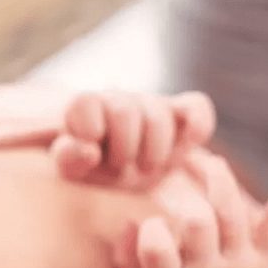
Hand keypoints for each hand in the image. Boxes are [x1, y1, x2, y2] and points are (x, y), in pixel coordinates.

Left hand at [51, 91, 214, 189]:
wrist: (122, 168)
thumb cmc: (94, 167)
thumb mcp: (73, 169)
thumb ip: (70, 158)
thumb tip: (90, 150)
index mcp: (86, 107)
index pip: (84, 103)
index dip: (89, 129)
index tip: (92, 154)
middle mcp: (119, 98)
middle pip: (124, 112)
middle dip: (122, 149)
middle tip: (120, 167)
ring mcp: (151, 103)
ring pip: (158, 115)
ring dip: (153, 151)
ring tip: (145, 167)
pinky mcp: (182, 113)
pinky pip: (196, 106)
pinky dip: (197, 124)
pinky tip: (188, 143)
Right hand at [112, 153, 267, 267]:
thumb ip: (127, 256)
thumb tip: (129, 220)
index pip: (156, 247)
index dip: (151, 229)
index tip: (153, 226)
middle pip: (198, 223)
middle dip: (186, 199)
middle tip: (180, 190)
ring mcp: (240, 266)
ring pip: (231, 213)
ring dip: (219, 180)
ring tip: (209, 165)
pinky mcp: (267, 261)